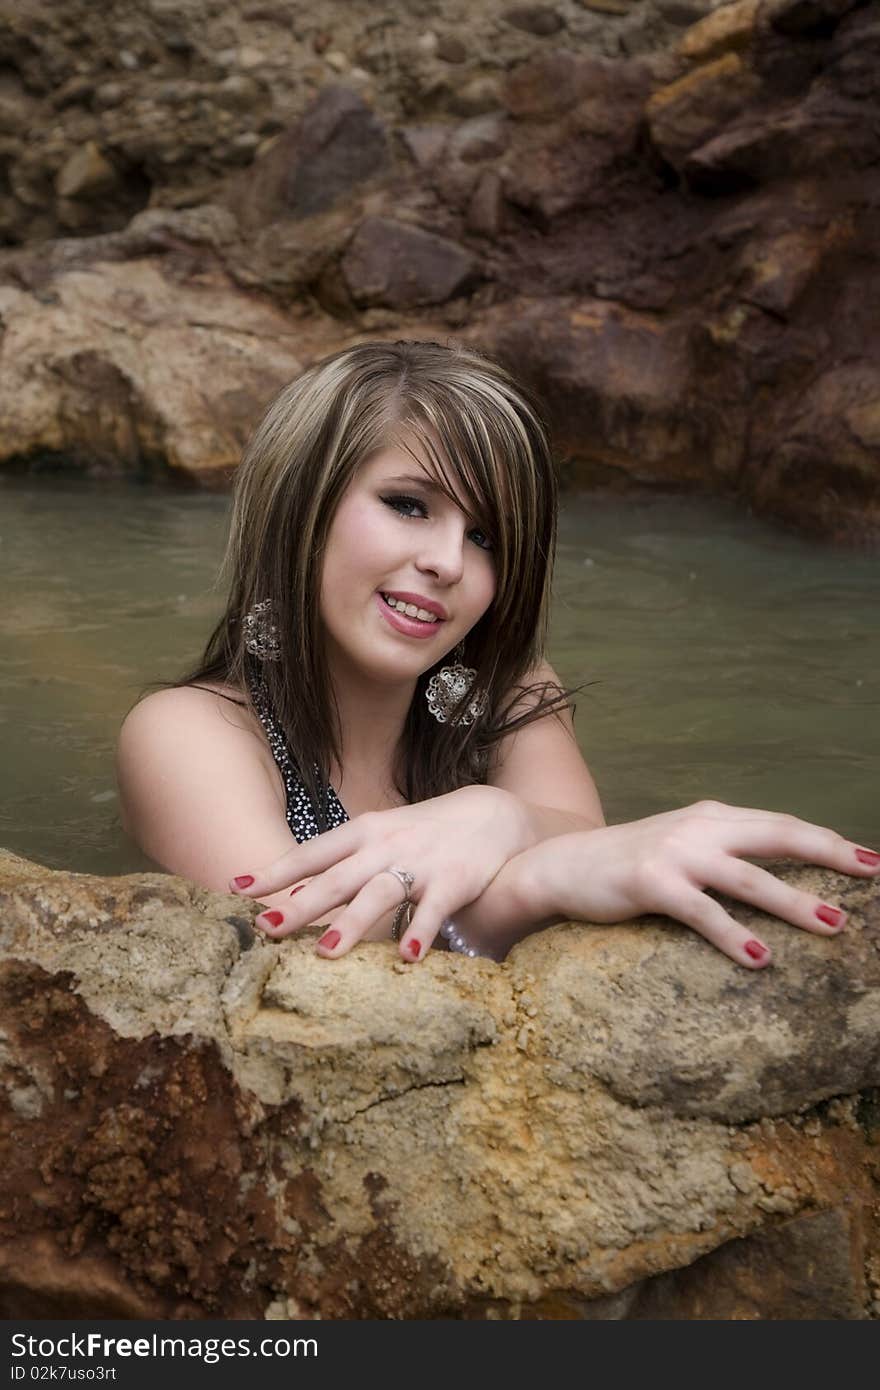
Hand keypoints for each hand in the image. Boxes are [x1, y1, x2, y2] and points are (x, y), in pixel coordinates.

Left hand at [228, 785, 532, 958]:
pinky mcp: (455, 881)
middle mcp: (386, 846)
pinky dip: (421, 931)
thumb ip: (344, 863)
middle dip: (300, 904)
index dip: (275, 870)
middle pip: (337, 878)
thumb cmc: (427, 833)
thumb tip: (294, 891)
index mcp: (364, 833)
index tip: (236, 887)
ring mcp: (420, 863)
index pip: (312, 853)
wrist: (495, 814)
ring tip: (326, 953)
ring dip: (353, 923)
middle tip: (265, 928)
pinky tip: (408, 957)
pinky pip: (434, 910)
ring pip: (380, 893)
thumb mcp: (382, 837)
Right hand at [505, 800, 879, 968]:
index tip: (871, 860)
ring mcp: (675, 854)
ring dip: (795, 902)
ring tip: (834, 924)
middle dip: (831, 854)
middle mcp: (699, 827)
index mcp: (712, 817)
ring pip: (749, 878)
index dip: (828, 840)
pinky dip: (735, 934)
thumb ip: (724, 851)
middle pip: (779, 836)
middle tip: (875, 873)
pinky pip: (703, 912)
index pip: (782, 824)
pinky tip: (760, 957)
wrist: (561, 865)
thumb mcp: (681, 846)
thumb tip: (779, 878)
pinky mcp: (651, 883)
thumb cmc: (626, 864)